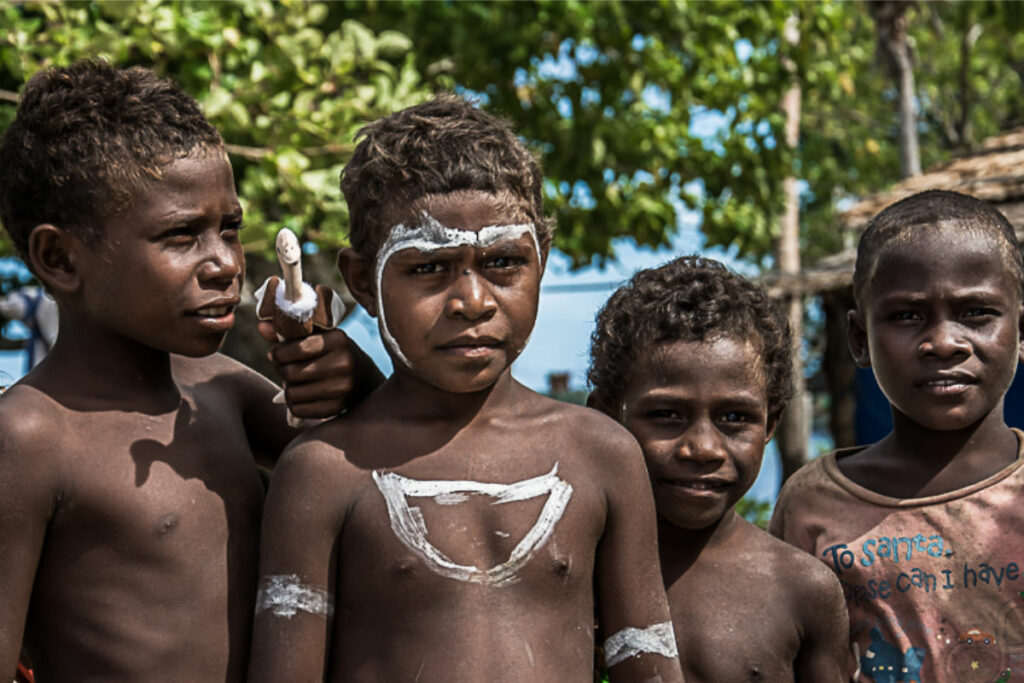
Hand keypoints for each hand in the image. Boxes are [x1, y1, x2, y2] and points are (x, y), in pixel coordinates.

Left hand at [258, 324, 383, 418]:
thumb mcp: (317, 336)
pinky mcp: (338, 407)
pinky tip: (301, 395)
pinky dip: (294, 404)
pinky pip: (300, 410)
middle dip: (281, 370)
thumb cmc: (332, 352)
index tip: (275, 354)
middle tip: (283, 368)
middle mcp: (344, 363)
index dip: (278, 353)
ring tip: (293, 382)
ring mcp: (343, 387)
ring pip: (293, 394)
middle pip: (292, 373)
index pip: (297, 348)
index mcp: (339, 339)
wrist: (362, 377)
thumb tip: (261, 326)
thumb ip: (289, 331)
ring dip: (287, 388)